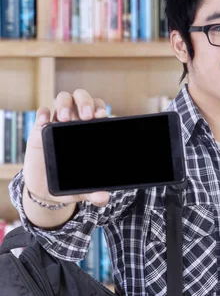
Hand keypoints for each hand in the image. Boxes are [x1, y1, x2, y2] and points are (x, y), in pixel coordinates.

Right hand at [23, 89, 110, 206]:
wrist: (45, 189)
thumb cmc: (68, 182)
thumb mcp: (82, 190)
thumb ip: (94, 193)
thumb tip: (104, 198)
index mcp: (90, 131)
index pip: (98, 110)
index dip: (100, 108)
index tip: (102, 117)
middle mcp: (75, 122)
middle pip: (81, 98)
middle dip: (85, 101)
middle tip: (86, 115)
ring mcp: (57, 123)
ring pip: (63, 99)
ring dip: (65, 104)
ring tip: (65, 118)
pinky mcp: (40, 129)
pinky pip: (42, 113)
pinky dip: (44, 113)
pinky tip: (46, 121)